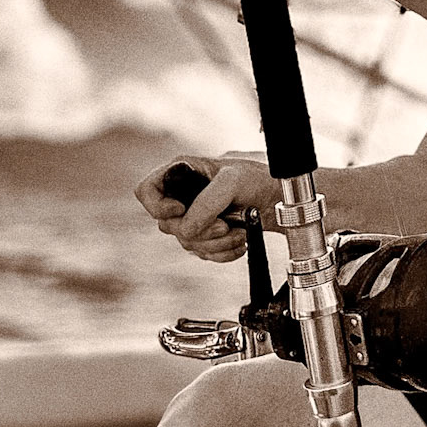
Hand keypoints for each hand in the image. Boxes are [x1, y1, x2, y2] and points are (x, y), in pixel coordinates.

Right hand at [135, 153, 273, 262]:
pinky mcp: (207, 236)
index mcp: (182, 171)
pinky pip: (203, 254)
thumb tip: (187, 229)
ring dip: (216, 243)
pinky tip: (240, 242)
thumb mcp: (233, 181)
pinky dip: (222, 253)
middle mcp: (183, 195)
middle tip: (225, 224)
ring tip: (240, 231)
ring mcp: (194, 217)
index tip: (181, 210)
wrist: (280, 198)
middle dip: (200, 230)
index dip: (157, 205)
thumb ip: (207, 203)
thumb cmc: (259, 177)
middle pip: (167, 225)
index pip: (146, 191)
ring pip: (186, 243)